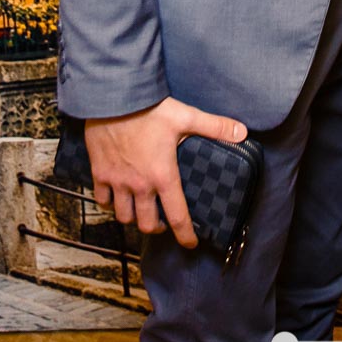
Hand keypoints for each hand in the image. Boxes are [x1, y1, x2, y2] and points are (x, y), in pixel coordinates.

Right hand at [85, 96, 247, 247]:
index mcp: (163, 176)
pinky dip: (109, 203)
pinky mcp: (99, 173)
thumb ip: (215, 127)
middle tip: (164, 223)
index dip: (185, 235)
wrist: (113, 97)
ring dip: (133, 218)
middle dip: (157, 228)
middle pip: (147, 224)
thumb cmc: (150, 108)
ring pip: (123, 216)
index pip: (177, 216)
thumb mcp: (186, 116)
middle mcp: (139, 185)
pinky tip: (116, 197)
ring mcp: (117, 182)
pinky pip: (102, 199)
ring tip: (141, 211)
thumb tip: (242, 132)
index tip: (191, 243)